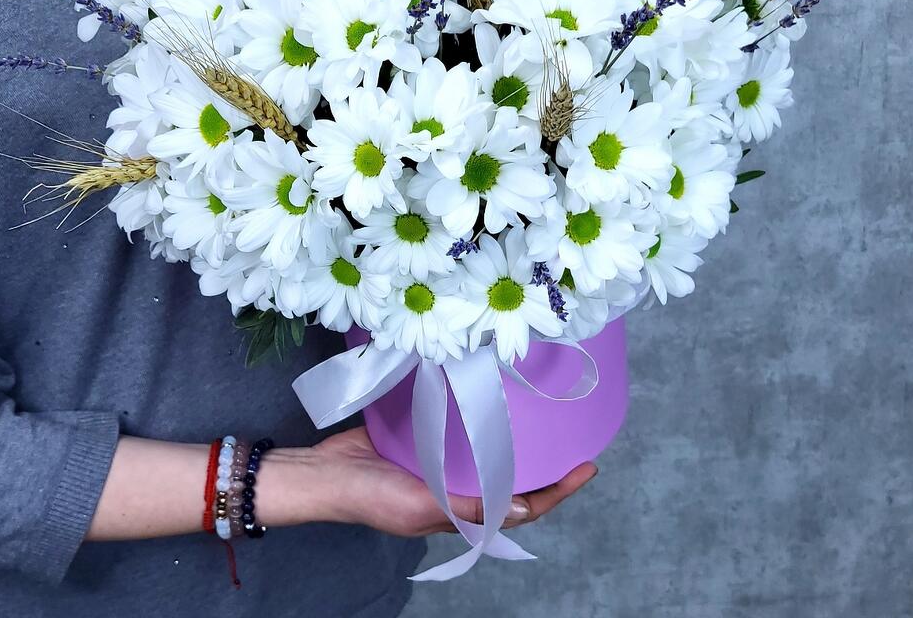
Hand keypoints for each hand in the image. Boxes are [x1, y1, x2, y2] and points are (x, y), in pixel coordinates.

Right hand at [256, 426, 596, 536]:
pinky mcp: (423, 438)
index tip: (587, 468)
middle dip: (546, 467)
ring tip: (542, 416)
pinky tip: (491, 399)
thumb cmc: (371, 496)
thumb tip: (519, 506)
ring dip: (516, 441)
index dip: (557, 491)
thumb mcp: (421, 506)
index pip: (521, 506)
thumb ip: (466, 506)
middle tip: (573, 437)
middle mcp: (457, 489)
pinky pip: (461, 432)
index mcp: (460, 513)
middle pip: (512, 480)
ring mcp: (440, 464)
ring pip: (490, 455)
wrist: (325, 473)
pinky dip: (480, 420)